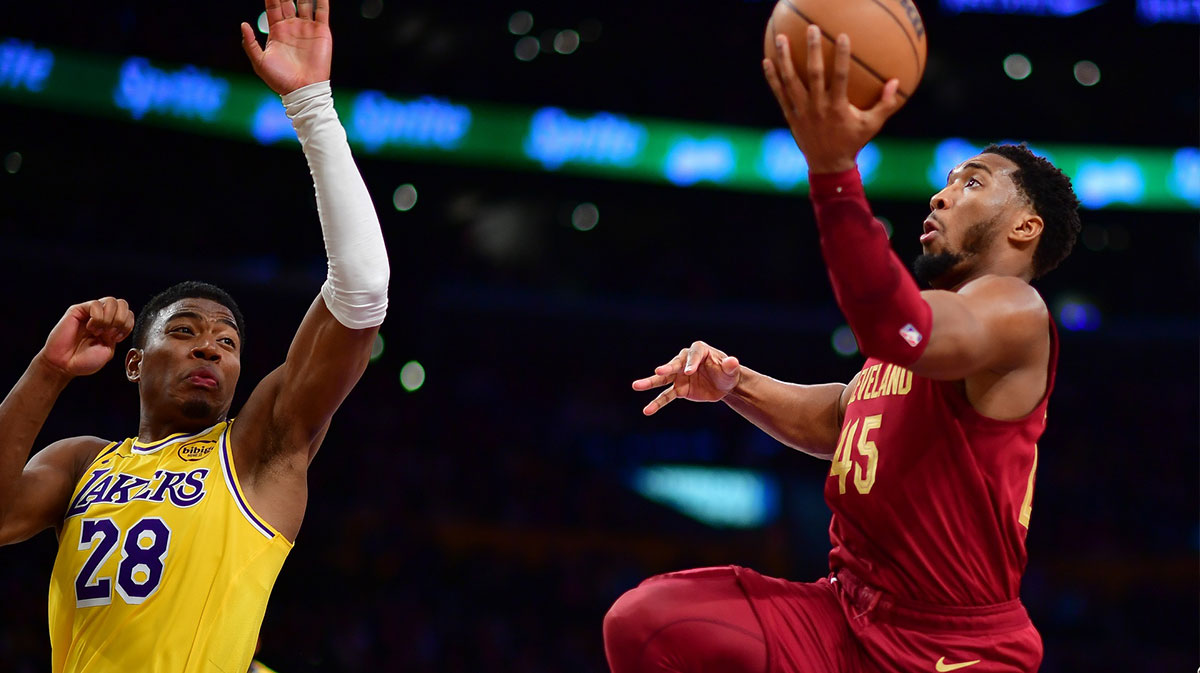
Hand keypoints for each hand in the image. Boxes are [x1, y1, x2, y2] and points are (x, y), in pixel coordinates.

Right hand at [39, 298, 134, 377]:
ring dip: (109, 318)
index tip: (116, 339)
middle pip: (123, 304)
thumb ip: (116, 335)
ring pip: (112, 301)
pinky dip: (97, 317)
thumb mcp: (107, 351)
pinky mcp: (78, 310)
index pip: (129, 314)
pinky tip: (90, 327)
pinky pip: (95, 304)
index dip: (127, 325)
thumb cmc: (84, 361)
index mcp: (112, 327)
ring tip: (98, 331)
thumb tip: (118, 321)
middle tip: (109, 334)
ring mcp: (90, 312)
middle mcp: (103, 317)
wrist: (64, 365)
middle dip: (121, 320)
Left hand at [241, 0, 332, 94]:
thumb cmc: (280, 79)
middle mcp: (292, 26)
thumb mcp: (259, 62)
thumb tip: (243, 24)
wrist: (303, 89)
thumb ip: (249, 43)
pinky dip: (322, 0)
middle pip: (288, 1)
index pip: (273, 6)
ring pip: (305, 2)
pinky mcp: (321, 32)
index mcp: (277, 31)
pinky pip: (322, 11)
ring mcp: (307, 28)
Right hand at [632, 341, 742, 415]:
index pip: (693, 355)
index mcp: (698, 351)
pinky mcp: (679, 389)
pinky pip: (666, 396)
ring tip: (636, 386)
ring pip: (663, 380)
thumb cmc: (728, 373)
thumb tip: (733, 361)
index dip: (691, 363)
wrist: (724, 385)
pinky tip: (647, 410)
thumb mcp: (731, 370)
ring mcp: (679, 376)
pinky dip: (657, 403)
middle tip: (658, 371)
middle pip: (673, 364)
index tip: (689, 372)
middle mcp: (685, 361)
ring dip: (650, 383)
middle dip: (666, 368)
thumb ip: (730, 366)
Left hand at [762, 26, 901, 173]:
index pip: (839, 77)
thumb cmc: (853, 142)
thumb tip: (897, 81)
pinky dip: (772, 78)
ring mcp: (801, 111)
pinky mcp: (791, 115)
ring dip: (785, 59)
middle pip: (813, 74)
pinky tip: (767, 61)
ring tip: (781, 38)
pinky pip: (779, 94)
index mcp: (837, 107)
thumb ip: (886, 104)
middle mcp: (817, 107)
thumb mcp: (873, 125)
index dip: (840, 56)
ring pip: (791, 81)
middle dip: (812, 50)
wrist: (828, 165)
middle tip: (811, 29)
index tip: (842, 36)